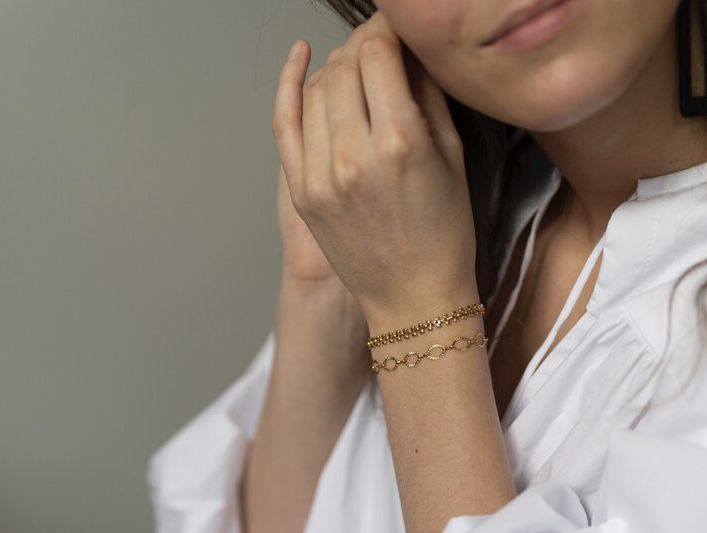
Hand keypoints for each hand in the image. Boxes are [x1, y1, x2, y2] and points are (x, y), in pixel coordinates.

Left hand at [272, 13, 478, 331]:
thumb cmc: (444, 236)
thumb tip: (407, 50)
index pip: (379, 53)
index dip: (388, 30)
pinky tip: (299, 59)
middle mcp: (354, 156)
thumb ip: (425, 94)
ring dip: (336, 67)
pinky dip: (289, 85)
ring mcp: (321, 176)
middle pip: (344, 66)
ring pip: (316, 89)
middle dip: (363, 46)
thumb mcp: (451, 157)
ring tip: (357, 70)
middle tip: (380, 47)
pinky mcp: (302, 193)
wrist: (413, 300)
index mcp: (400, 143)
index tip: (396, 28)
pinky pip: (285, 123)